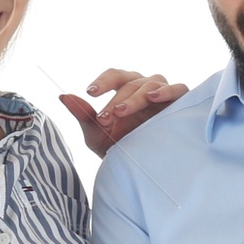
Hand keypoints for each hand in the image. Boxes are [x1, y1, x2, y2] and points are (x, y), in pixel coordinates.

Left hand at [60, 67, 188, 158]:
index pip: (115, 76)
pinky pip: (178, 89)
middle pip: (131, 83)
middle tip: (105, 118)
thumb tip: (63, 97)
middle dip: (116, 100)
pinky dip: (167, 91)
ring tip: (123, 111)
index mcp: (125, 89)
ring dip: (135, 98)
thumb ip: (83, 115)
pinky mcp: (180, 103)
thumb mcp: (97, 135)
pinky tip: (154, 98)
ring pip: (151, 84)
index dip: (103, 81)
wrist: (142, 167)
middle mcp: (144, 87)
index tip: (90, 93)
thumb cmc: (120, 147)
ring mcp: (162, 94)